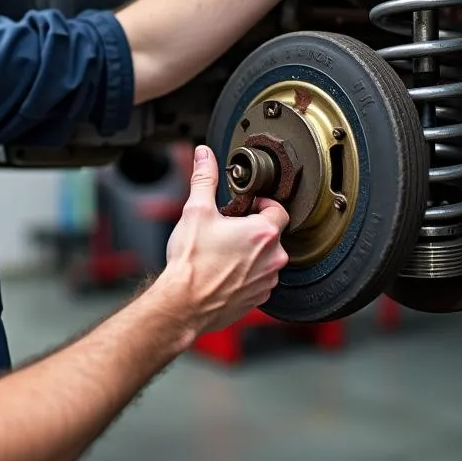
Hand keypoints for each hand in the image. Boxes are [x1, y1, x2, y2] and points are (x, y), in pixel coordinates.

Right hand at [158, 145, 288, 334]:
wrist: (183, 304)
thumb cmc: (191, 262)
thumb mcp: (196, 210)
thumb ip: (204, 178)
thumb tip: (205, 156)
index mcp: (263, 233)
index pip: (278, 208)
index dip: (261, 203)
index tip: (246, 206)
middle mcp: (273, 258)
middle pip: (272, 233)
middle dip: (253, 227)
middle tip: (229, 227)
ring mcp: (267, 281)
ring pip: (267, 257)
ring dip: (251, 251)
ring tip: (224, 250)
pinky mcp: (259, 298)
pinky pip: (260, 278)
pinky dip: (247, 273)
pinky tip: (224, 270)